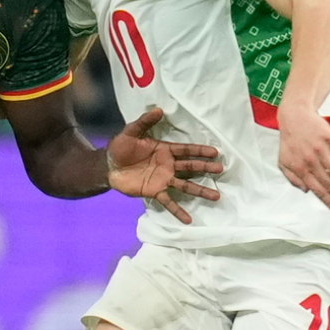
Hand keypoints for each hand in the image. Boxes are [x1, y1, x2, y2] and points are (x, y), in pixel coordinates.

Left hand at [106, 108, 224, 223]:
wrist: (109, 166)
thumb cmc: (121, 147)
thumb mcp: (131, 132)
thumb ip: (145, 122)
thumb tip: (159, 109)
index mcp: (165, 150)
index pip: (186, 150)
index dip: (200, 150)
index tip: (215, 152)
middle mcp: (168, 165)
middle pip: (191, 167)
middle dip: (206, 168)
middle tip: (221, 169)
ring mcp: (164, 180)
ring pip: (186, 185)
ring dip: (200, 191)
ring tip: (216, 196)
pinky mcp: (155, 192)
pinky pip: (169, 202)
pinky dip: (178, 211)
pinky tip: (189, 220)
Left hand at [279, 105, 329, 213]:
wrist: (295, 116)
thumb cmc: (289, 141)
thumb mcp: (283, 161)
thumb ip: (292, 178)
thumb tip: (306, 191)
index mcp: (300, 168)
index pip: (317, 190)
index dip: (329, 202)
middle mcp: (311, 161)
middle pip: (329, 184)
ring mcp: (322, 150)